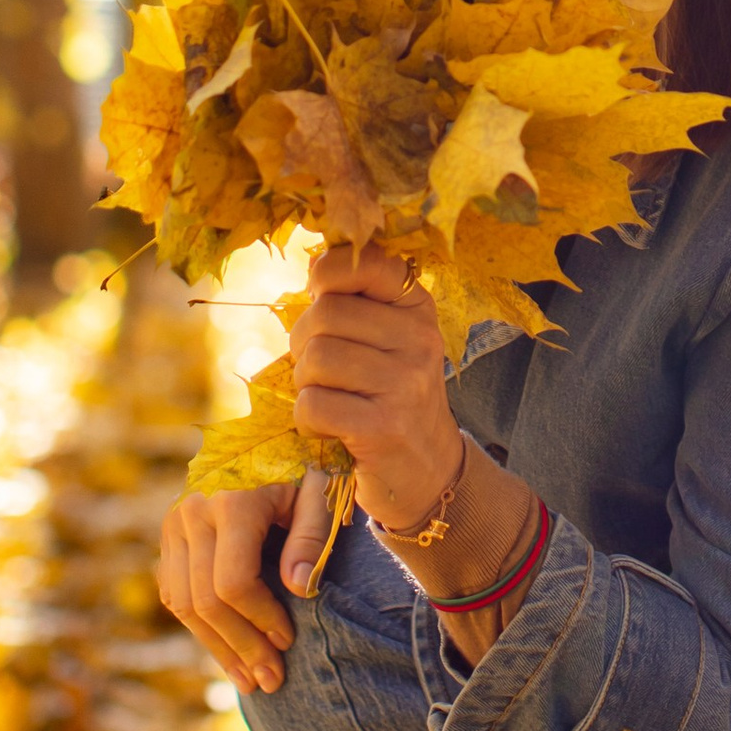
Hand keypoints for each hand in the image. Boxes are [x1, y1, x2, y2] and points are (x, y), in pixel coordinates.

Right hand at [157, 471, 336, 695]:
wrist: (268, 426)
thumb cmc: (306, 462)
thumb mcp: (320, 492)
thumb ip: (310, 539)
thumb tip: (299, 591)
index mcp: (231, 500)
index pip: (233, 584)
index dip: (260, 621)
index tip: (289, 642)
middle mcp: (192, 510)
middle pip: (204, 601)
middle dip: (239, 647)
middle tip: (271, 681)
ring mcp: (174, 520)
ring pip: (183, 602)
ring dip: (216, 646)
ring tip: (250, 679)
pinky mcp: (169, 530)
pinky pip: (174, 590)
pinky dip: (199, 624)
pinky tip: (227, 649)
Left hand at [288, 245, 456, 531]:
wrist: (427, 469)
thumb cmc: (390, 395)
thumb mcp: (388, 339)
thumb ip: (356, 301)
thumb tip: (313, 264)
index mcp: (417, 307)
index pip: (363, 261)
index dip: (326, 274)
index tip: (322, 297)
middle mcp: (418, 338)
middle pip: (324, 314)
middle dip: (303, 342)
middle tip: (318, 369)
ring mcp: (405, 382)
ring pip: (315, 359)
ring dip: (305, 384)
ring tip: (326, 397)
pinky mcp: (384, 425)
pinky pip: (313, 404)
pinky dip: (307, 419)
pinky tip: (327, 426)